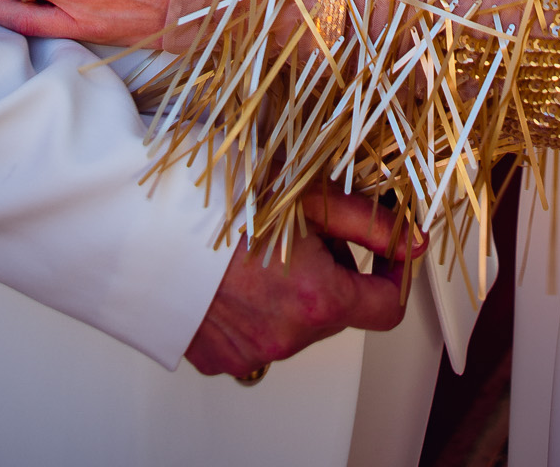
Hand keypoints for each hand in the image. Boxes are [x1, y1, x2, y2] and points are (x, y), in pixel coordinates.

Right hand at [187, 189, 418, 376]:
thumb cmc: (223, 205)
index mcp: (317, 301)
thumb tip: (412, 239)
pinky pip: (257, 336)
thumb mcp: (309, 199)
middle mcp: (288, 338)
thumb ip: (369, 223)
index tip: (389, 253)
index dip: (396, 276)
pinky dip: (258, 309)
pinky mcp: (221, 359)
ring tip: (263, 248)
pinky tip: (236, 275)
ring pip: (297, 324)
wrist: (146, 226)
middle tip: (305, 231)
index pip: (387, 309)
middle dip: (334, 272)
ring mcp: (252, 354)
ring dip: (295, 291)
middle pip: (337, 311)